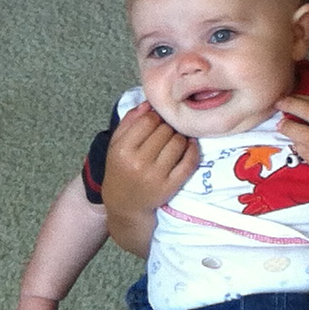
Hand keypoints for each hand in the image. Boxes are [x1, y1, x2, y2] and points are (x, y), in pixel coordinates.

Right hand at [102, 104, 197, 251]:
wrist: (124, 206)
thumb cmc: (120, 171)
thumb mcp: (116, 146)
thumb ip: (129, 122)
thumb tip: (149, 102)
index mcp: (122, 150)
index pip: (149, 120)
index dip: (156, 117)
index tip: (156, 122)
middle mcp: (138, 163)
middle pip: (166, 130)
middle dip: (168, 128)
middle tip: (165, 134)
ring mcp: (156, 176)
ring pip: (179, 142)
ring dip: (180, 138)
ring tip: (173, 142)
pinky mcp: (171, 186)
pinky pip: (190, 161)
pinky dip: (193, 150)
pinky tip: (188, 147)